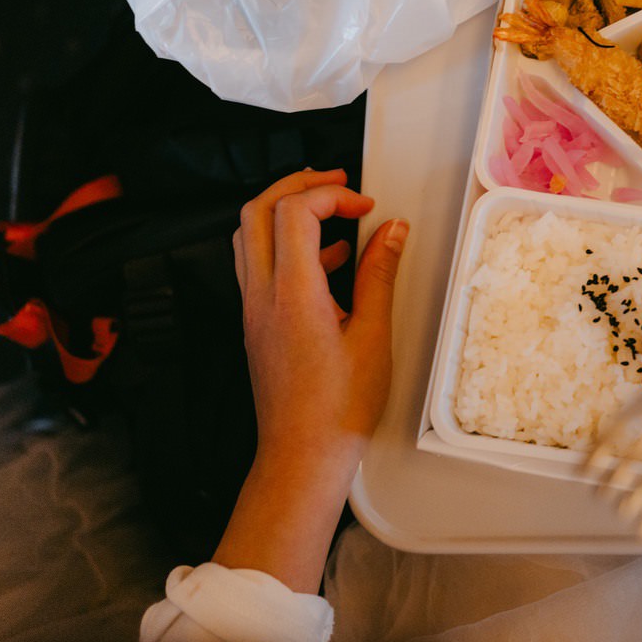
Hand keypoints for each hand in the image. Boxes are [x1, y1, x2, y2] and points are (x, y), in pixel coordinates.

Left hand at [212, 169, 408, 590]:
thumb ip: (379, 275)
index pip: (294, 212)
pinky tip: (328, 261)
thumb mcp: (373, 336)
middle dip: (296, 186)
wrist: (302, 456)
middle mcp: (262, 295)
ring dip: (285, 212)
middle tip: (336, 184)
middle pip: (257, 211)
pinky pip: (259, 266)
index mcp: (292, 293)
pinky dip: (287, 246)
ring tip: (330, 212)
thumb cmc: (338, 409)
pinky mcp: (257, 325)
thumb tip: (392, 232)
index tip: (366, 207)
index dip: (331, 196)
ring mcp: (253, 310)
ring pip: (249, 236)